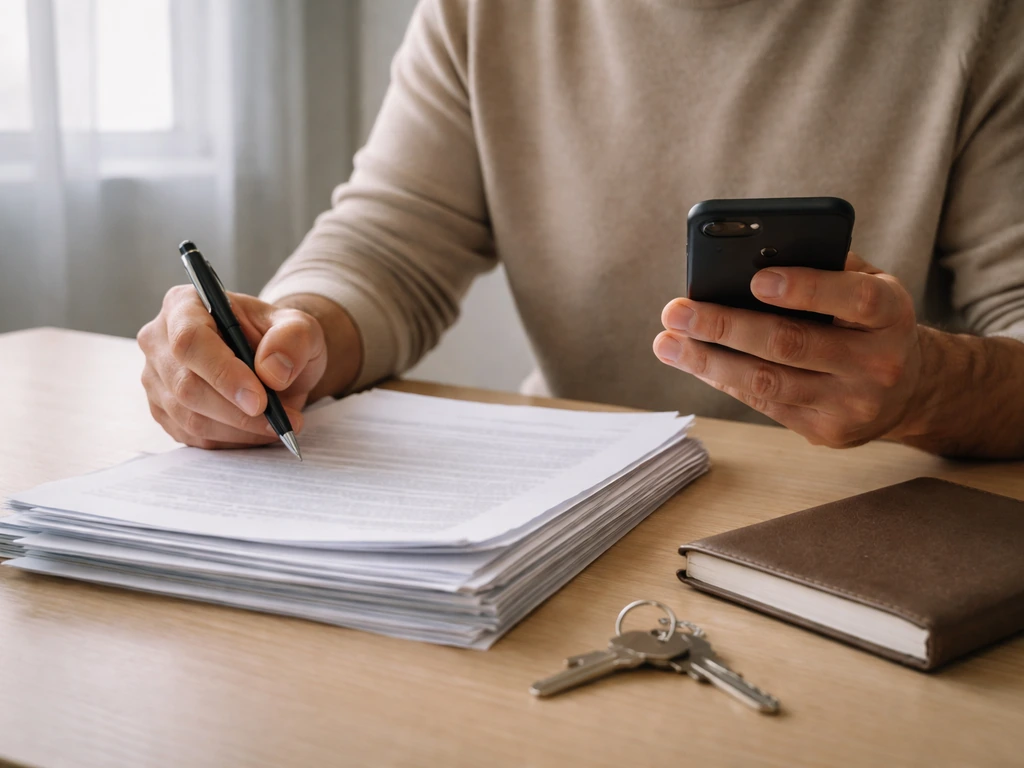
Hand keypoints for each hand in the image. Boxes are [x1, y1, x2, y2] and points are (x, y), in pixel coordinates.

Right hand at [138, 286, 326, 448]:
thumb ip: (293, 339)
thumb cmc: (279, 339)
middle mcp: (160, 340)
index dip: (223, 374)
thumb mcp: (301, 328)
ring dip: (239, 430)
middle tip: (280, 421)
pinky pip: (193, 437)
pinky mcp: (164, 411)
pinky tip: (256, 430)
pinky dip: (231, 440)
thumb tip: (272, 371)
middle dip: (237, 412)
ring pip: (190, 418)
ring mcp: (157, 379)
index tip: (259, 400)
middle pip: (187, 386)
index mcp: (185, 305)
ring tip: (278, 425)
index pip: (190, 341)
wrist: (273, 362)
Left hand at [653, 255, 925, 448]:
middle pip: (792, 344)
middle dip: (725, 327)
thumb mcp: (866, 286)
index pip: (852, 299)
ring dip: (708, 362)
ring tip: (667, 342)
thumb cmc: (868, 322)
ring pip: (768, 382)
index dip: (805, 289)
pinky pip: (764, 404)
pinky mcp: (825, 432)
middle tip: (677, 311)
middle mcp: (877, 363)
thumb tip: (749, 255)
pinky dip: (722, 379)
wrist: (908, 390)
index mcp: (891, 314)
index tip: (755, 279)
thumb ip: (823, 267)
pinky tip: (692, 360)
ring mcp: (850, 404)